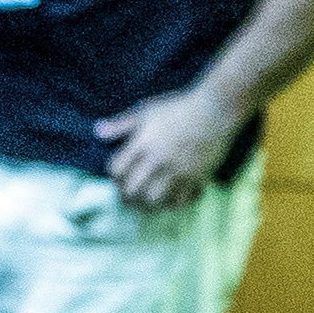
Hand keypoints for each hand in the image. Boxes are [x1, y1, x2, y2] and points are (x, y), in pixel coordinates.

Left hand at [95, 87, 240, 209]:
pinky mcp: (197, 177)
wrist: (216, 110)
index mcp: (143, 144)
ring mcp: (178, 171)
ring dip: (148, 205)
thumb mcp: (146, 111)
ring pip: (155, 200)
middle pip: (133, 189)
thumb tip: (97, 131)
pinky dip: (175, 204)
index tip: (119, 178)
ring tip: (147, 205)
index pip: (117, 170)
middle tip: (128, 199)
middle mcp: (158, 160)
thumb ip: (122, 124)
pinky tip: (173, 200)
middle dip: (127, 197)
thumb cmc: (179, 107)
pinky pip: (182, 200)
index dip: (114, 177)